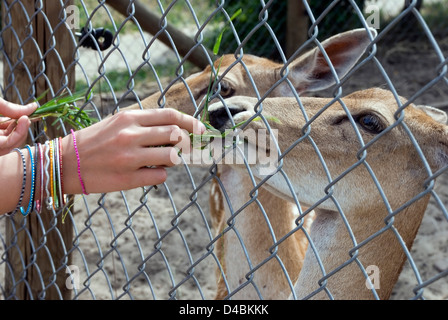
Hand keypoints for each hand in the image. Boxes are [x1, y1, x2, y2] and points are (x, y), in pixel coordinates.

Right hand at [0, 98, 37, 155]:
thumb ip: (10, 108)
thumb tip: (33, 107)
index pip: (7, 144)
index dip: (19, 132)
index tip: (25, 118)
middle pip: (9, 145)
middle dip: (20, 132)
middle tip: (27, 118)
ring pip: (6, 140)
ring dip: (16, 129)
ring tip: (21, 115)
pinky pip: (2, 135)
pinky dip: (9, 127)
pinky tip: (15, 117)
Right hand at [61, 108, 205, 193]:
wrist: (65, 164)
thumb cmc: (94, 142)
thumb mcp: (116, 123)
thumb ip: (143, 123)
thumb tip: (175, 129)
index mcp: (128, 117)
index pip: (170, 116)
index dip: (191, 122)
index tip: (201, 129)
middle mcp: (130, 135)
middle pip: (175, 134)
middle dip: (183, 143)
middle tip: (180, 148)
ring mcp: (130, 158)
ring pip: (172, 156)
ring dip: (173, 159)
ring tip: (162, 161)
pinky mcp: (129, 178)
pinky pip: (161, 176)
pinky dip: (160, 175)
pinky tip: (147, 173)